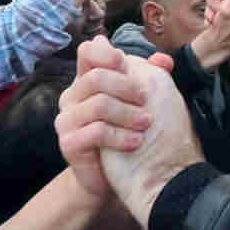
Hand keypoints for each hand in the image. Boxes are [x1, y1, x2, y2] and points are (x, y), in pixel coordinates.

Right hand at [55, 37, 202, 222]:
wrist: (111, 178)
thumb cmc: (125, 134)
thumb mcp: (138, 103)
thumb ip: (149, 79)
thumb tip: (163, 59)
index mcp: (86, 80)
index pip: (87, 52)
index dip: (108, 54)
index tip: (127, 64)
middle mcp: (71, 97)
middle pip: (96, 77)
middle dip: (127, 87)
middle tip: (147, 100)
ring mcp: (66, 120)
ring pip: (99, 104)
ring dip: (128, 113)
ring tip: (147, 123)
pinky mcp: (69, 143)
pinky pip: (96, 131)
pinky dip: (121, 135)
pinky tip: (136, 142)